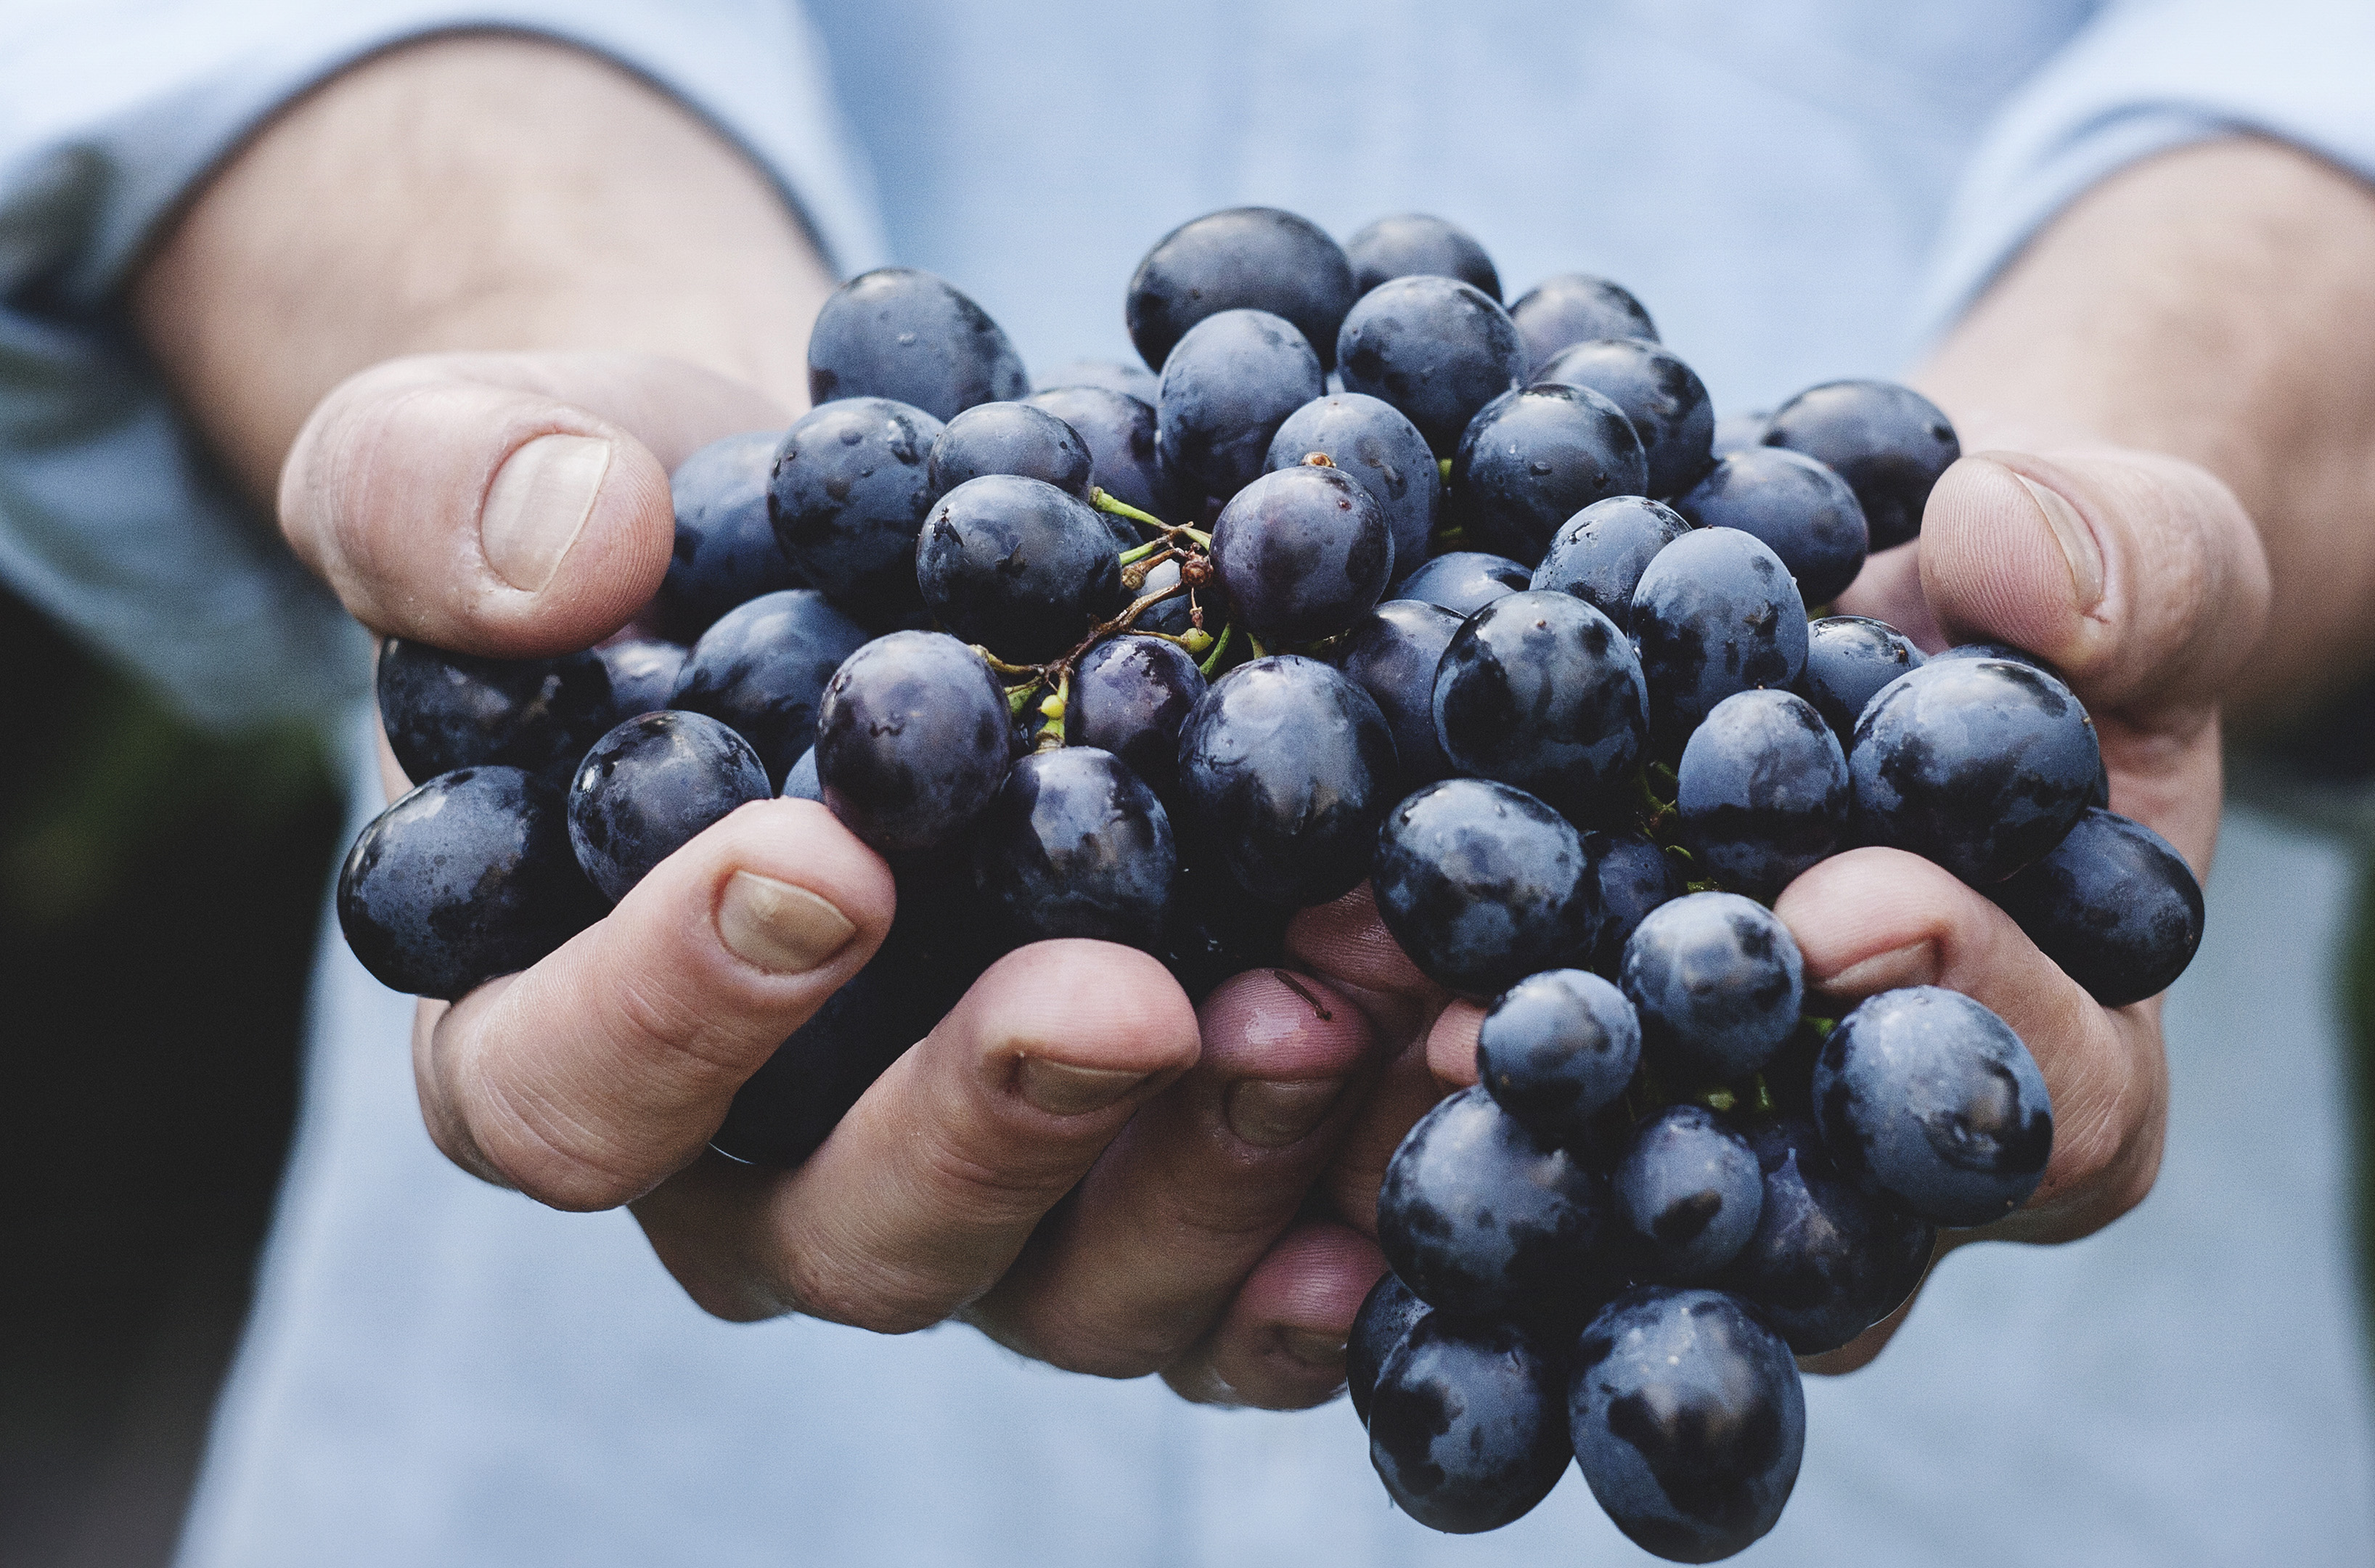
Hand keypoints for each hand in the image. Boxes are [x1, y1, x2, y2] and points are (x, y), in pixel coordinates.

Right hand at [293, 349, 1400, 1407]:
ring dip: (1225, 1163)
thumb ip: (446, 495)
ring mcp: (985, 1200)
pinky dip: (1356, 1211)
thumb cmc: (639, 521)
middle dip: (1000, 1120)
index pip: (566, 1093)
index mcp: (559, 1039)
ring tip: (1352, 1005)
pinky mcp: (1154, 1182)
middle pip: (856, 1234)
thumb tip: (567, 551)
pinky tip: (1456, 1104)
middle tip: (1130, 994)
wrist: (854, 539)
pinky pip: (1250, 1276)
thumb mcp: (478, 455)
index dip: (674, 1009)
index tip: (821, 861)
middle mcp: (769, 1171)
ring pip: (1082, 1282)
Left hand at [1225, 434, 2271, 1384]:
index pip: (2047, 1111)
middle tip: (1518, 1028)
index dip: (1959, 1013)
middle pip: (1789, 1223)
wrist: (1895, 620)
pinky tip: (1255, 985)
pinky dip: (1363, 1066)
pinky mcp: (1559, 1100)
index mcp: (2068, 1074)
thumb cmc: (2049, 612)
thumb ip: (2132, 566)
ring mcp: (1704, 1156)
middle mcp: (1875, 1176)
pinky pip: (1472, 1131)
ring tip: (1344, 996)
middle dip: (1656, 1120)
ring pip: (1600, 1210)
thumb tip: (2007, 552)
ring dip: (1466, 1118)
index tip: (1844, 901)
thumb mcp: (2145, 556)